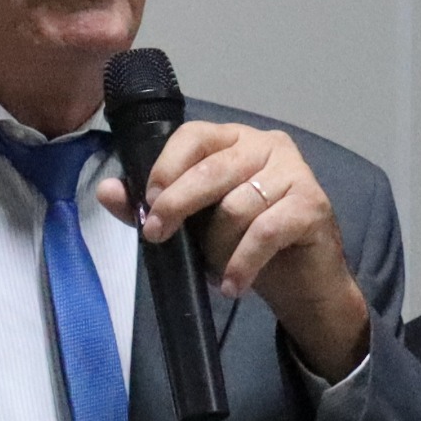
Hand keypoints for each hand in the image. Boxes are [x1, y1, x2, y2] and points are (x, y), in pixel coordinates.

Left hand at [98, 118, 368, 377]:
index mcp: (234, 140)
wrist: (301, 282)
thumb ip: (154, 206)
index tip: (148, 201)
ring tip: (213, 269)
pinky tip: (232, 285)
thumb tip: (107, 191)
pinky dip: (242, 263)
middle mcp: (267, 145)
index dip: (167, 165)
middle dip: (178, 204)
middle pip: (212, 168)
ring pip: (237, 206)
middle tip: (157, 236)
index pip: (195, 136)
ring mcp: (295, 172)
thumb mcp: (193, 225)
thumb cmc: (244, 243)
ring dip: (217, 246)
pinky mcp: (312, 205)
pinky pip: (265, 232)